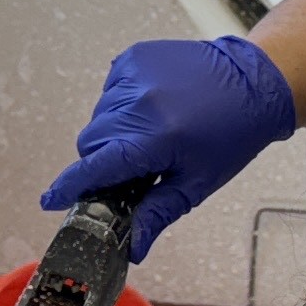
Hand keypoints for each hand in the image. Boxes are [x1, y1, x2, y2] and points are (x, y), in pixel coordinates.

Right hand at [42, 36, 296, 258]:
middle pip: (91, 143)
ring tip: (153, 134)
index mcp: (154, 138)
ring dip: (115, 132)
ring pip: (99, 118)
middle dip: (104, 161)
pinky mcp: (134, 57)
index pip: (96, 167)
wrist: (254, 83)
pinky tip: (153, 109)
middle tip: (136, 168)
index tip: (51, 201)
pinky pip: (110, 91)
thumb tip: (133, 248)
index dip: (70, 187)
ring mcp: (134, 74)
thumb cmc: (231, 135)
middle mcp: (139, 102)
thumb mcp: (196, 183)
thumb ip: (156, 213)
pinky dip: (122, 106)